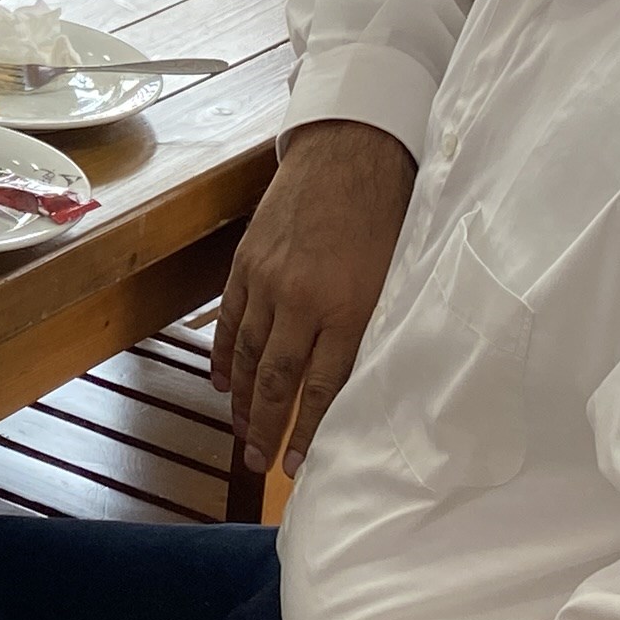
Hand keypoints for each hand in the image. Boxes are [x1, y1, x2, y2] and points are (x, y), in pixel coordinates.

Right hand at [218, 119, 416, 470]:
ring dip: (243, 400)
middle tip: (257, 461)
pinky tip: (224, 384)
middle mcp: (303, 301)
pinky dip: (225, 356)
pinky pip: (231, 321)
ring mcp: (268, 282)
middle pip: (277, 380)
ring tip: (241, 434)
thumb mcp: (395, 278)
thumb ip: (374, 329)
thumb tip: (365, 384)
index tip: (297, 464)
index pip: (323, 387)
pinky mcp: (247, 264)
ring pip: (249, 355)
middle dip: (265, 426)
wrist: (349, 155)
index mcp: (348, 309)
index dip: (307, 431)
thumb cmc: (386, 218)